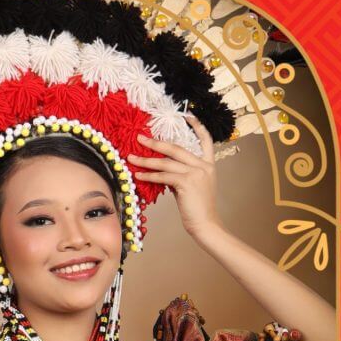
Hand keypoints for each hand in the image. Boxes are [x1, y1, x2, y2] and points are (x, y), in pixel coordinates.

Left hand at [128, 113, 222, 240]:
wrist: (206, 225)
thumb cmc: (198, 209)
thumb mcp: (193, 187)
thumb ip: (182, 174)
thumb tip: (163, 170)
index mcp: (208, 165)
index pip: (206, 140)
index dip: (197, 126)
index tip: (187, 115)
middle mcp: (204, 166)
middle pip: (176, 148)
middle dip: (156, 143)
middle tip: (140, 139)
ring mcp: (196, 173)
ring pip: (166, 162)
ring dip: (146, 160)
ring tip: (131, 158)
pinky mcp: (187, 183)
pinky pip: (163, 176)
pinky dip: (149, 176)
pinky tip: (138, 176)